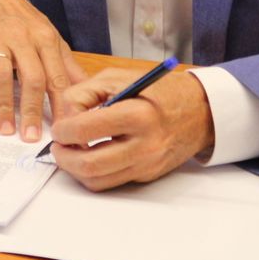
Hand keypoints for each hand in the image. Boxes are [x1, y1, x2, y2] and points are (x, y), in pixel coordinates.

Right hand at [0, 0, 88, 142]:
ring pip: (1, 76)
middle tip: (32, 137)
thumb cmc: (24, 23)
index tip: (64, 130)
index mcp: (45, 39)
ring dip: (3, 106)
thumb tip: (88, 94)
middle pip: (31, 78)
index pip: (57, 77)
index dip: (61, 106)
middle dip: (32, 110)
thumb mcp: (51, 38)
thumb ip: (67, 66)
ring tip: (6, 130)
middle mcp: (22, 38)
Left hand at [48, 67, 214, 189]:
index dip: (62, 130)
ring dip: (75, 170)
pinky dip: (94, 173)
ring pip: (97, 181)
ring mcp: (147, 165)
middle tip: (58, 146)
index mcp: (136, 114)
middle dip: (63, 157)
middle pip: (89, 165)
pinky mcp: (147, 176)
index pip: (86, 130)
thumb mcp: (118, 77)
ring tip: (70, 152)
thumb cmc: (158, 91)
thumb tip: (63, 117)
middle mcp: (144, 145)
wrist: (200, 111)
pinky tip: (90, 156)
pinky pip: (112, 181)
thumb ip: (84, 93)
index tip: (58, 127)